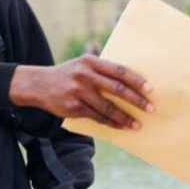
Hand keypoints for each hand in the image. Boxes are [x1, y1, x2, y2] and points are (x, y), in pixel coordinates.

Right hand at [9, 55, 153, 128]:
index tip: (151, 89)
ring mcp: (79, 92)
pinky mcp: (74, 107)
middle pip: (117, 89)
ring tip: (138, 124)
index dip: (136, 80)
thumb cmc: (69, 74)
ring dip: (125, 117)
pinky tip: (121, 126)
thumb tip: (131, 81)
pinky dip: (111, 123)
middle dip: (137, 100)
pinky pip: (97, 117)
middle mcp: (85, 75)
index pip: (119, 71)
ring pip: (108, 107)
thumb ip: (103, 70)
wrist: (38, 84)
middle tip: (150, 108)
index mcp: (91, 62)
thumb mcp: (83, 64)